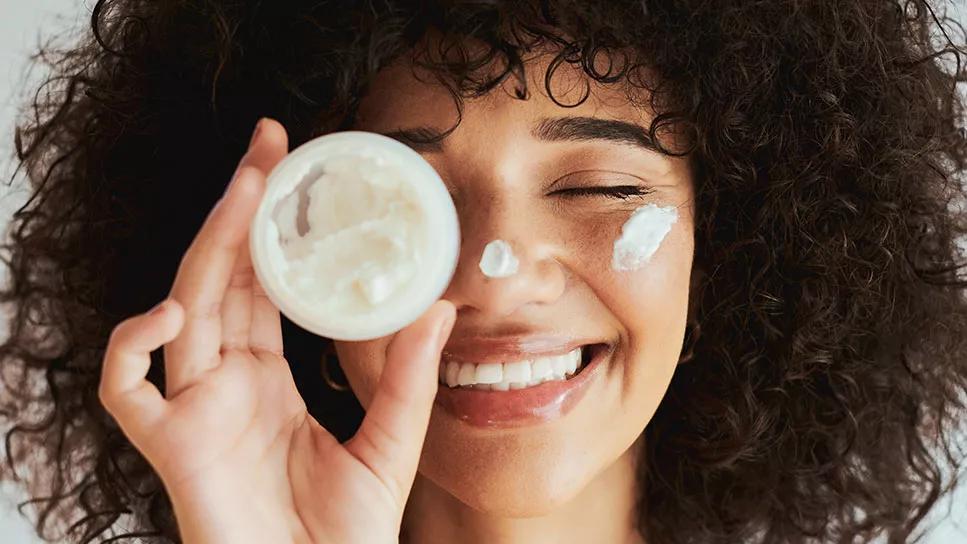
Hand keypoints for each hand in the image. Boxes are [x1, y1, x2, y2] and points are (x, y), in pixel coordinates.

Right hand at [98, 118, 455, 543]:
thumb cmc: (343, 534)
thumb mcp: (389, 444)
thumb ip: (409, 378)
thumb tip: (441, 307)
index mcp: (266, 380)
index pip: (259, 288)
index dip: (269, 232)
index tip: (292, 174)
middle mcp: (224, 384)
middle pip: (221, 280)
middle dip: (239, 210)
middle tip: (267, 147)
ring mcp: (194, 411)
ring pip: (183, 310)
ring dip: (209, 246)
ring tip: (246, 191)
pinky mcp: (171, 446)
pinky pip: (124, 389)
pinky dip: (132, 344)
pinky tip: (174, 310)